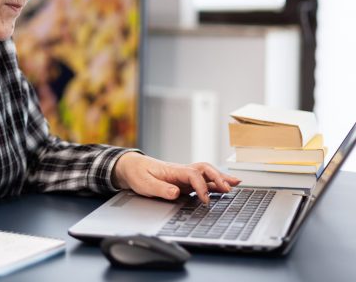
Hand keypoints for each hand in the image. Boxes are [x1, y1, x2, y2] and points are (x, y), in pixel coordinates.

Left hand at [113, 152, 240, 203]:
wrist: (131, 167)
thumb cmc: (137, 174)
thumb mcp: (144, 183)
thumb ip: (160, 189)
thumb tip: (176, 192)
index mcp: (172, 170)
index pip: (193, 175)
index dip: (201, 187)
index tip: (205, 200)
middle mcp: (181, 171)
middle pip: (204, 169)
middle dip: (218, 178)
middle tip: (229, 188)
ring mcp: (183, 175)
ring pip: (206, 173)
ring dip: (221, 178)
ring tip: (236, 184)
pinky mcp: (184, 181)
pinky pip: (203, 180)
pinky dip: (215, 183)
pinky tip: (224, 188)